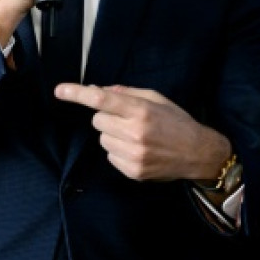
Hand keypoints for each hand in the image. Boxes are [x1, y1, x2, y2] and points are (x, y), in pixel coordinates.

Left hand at [55, 83, 230, 183]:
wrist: (199, 153)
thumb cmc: (177, 122)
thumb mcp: (156, 99)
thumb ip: (126, 93)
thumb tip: (97, 89)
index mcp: (141, 110)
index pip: (101, 99)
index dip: (77, 94)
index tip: (60, 91)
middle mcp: (135, 132)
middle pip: (97, 121)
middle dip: (107, 117)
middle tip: (128, 120)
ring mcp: (133, 154)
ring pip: (102, 139)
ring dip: (113, 135)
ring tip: (137, 136)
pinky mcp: (133, 170)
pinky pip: (110, 156)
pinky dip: (119, 151)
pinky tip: (139, 150)